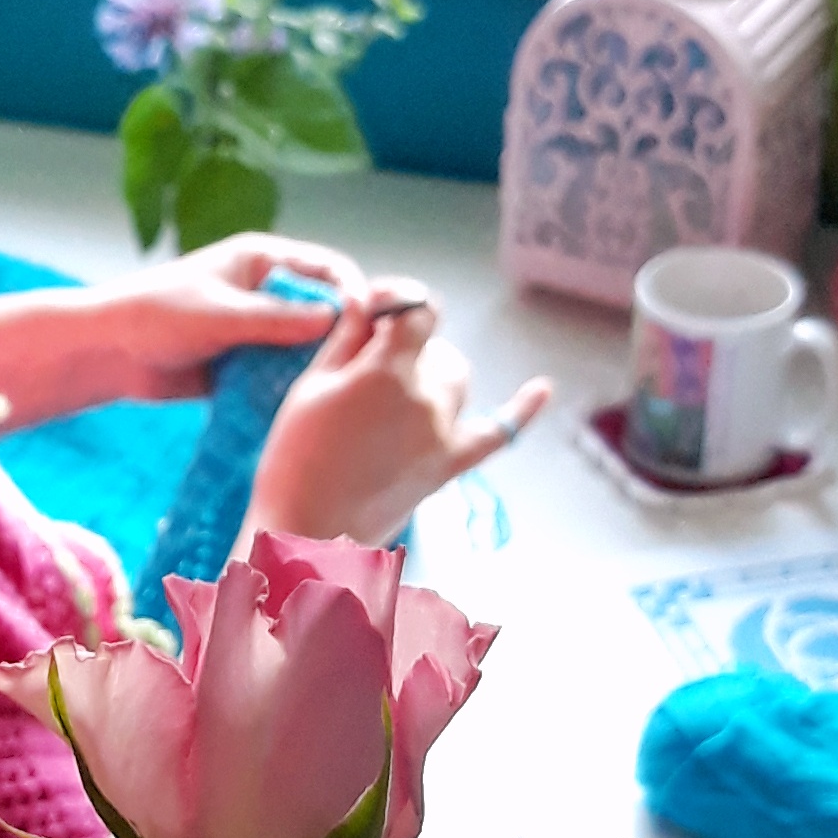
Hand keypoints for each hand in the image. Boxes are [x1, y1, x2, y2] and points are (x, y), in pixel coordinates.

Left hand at [94, 234, 369, 400]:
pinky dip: (291, 390)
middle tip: (359, 367)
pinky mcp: (246, 365)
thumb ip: (275, 319)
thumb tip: (335, 320)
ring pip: (305, 348)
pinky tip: (305, 410)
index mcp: (263, 261)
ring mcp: (258, 331)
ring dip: (317, 367)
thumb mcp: (220, 314)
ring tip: (335, 393)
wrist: (108, 353)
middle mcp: (267, 294)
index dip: (353, 292)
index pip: (327, 269)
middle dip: (341, 336)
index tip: (368, 324)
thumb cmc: (156, 315)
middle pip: (323, 312)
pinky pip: (280, 376)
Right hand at [245, 292, 552, 549]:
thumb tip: (368, 302)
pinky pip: (497, 433)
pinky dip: (521, 409)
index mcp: (388, 372)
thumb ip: (348, 338)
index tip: (373, 313)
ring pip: (456, 380)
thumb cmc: (295, 459)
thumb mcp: (311, 386)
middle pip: (435, 348)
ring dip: (433, 374)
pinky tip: (542, 388)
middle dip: (407, 347)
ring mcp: (444, 434)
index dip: (396, 303)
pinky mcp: (450, 466)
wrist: (310, 534)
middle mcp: (427, 399)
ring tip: (396, 393)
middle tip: (367, 369)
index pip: (417, 309)